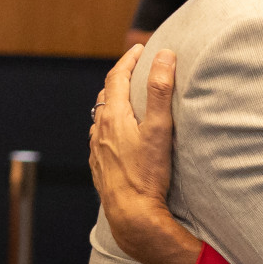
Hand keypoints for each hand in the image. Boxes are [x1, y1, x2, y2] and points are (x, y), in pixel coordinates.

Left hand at [90, 44, 201, 263]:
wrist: (131, 215)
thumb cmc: (147, 174)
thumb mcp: (160, 129)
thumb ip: (161, 90)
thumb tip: (164, 56)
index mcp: (113, 116)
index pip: (116, 77)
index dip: (128, 59)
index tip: (140, 48)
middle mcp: (100, 130)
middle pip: (106, 95)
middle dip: (120, 78)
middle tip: (135, 69)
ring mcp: (97, 149)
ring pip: (101, 117)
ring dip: (113, 103)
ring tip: (127, 99)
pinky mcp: (100, 166)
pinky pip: (100, 138)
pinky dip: (109, 126)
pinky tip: (118, 135)